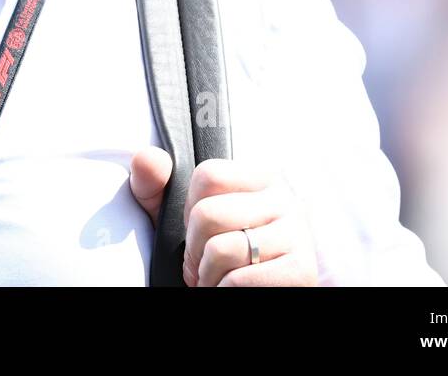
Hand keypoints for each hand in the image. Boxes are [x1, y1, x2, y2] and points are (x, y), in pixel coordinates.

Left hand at [129, 147, 317, 285]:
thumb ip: (156, 187)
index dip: (190, 211)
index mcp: (260, 178)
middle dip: (194, 250)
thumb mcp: (181, 219)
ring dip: (207, 275)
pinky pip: (239, 279)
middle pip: (209, 214)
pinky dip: (223, 290)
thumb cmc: (218, 253)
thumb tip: (146, 157)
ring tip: (215, 279)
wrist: (258, 290)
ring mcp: (298, 234)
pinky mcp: (301, 270)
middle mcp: (285, 199)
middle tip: (202, 265)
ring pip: (222, 249)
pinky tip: (230, 290)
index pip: (209, 175)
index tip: (199, 233)